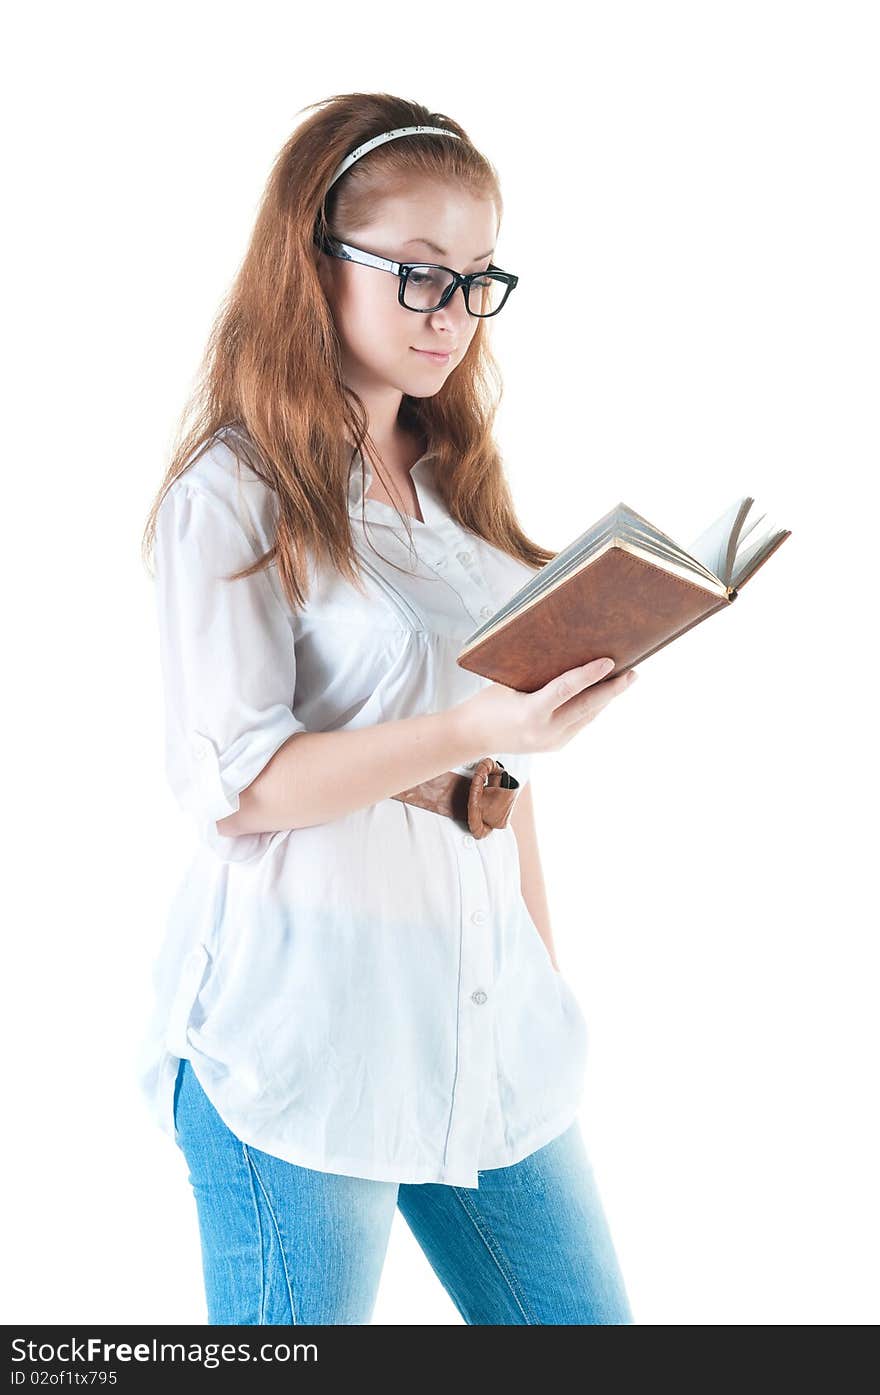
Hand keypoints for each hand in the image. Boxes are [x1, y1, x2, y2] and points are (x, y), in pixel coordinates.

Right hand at [455, 657, 637, 756]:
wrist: (471, 737)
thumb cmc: (487, 704)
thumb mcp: (508, 683)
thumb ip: (538, 676)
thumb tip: (570, 657)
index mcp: (531, 713)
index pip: (567, 689)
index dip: (590, 675)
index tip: (610, 661)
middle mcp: (545, 731)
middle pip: (588, 707)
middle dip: (614, 690)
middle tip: (634, 673)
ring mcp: (552, 742)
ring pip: (588, 716)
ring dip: (606, 698)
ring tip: (624, 680)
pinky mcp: (555, 746)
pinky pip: (580, 723)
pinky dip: (592, 708)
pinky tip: (602, 695)